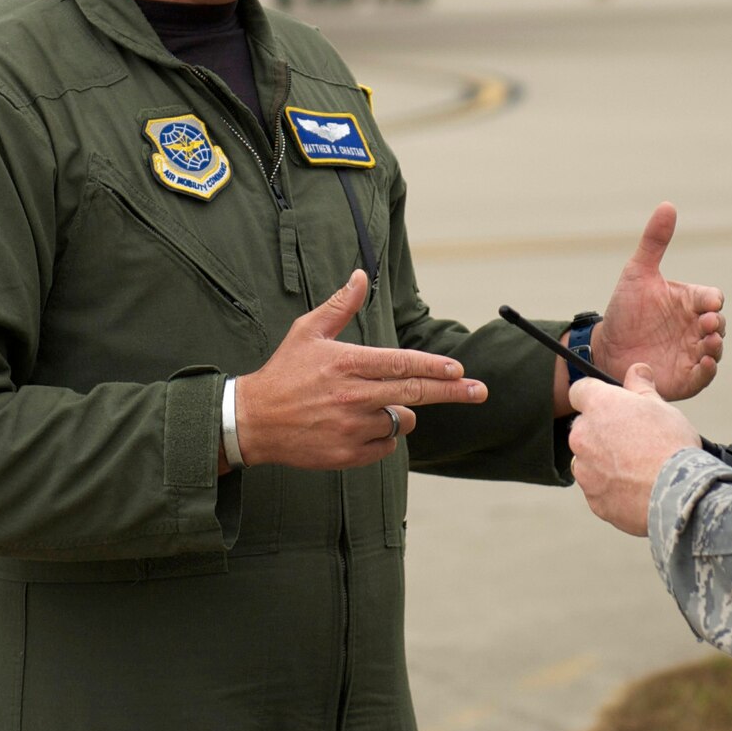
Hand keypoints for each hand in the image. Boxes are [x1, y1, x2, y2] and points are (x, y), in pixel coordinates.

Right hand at [236, 271, 486, 470]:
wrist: (252, 421)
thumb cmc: (283, 372)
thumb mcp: (307, 332)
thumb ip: (340, 305)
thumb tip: (361, 275)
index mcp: (346, 364)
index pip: (401, 365)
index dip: (434, 367)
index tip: (460, 369)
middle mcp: (352, 396)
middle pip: (413, 395)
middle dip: (451, 392)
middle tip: (479, 391)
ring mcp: (350, 428)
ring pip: (400, 422)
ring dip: (400, 413)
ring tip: (371, 405)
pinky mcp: (346, 455)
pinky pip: (384, 446)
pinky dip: (381, 437)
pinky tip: (358, 426)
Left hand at [568, 363, 700, 535]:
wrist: (678, 494)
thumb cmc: (672, 446)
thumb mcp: (661, 407)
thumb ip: (641, 387)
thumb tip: (637, 371)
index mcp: (598, 406)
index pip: (580, 391)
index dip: (595, 396)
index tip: (609, 405)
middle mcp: (583, 436)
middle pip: (584, 428)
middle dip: (602, 431)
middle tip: (632, 440)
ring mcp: (585, 470)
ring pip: (589, 460)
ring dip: (604, 461)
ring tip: (637, 468)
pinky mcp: (594, 499)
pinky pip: (598, 489)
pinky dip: (612, 488)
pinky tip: (637, 488)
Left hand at [593, 203, 724, 400]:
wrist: (605, 348)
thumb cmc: (625, 310)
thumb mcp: (637, 273)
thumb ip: (654, 241)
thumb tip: (668, 205)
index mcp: (689, 302)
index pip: (711, 298)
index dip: (712, 300)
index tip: (709, 301)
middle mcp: (695, 327)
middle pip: (717, 323)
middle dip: (715, 323)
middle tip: (705, 322)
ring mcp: (692, 352)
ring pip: (715, 349)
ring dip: (716, 346)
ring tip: (708, 343)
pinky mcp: (686, 376)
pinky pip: (704, 375)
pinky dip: (708, 371)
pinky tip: (704, 363)